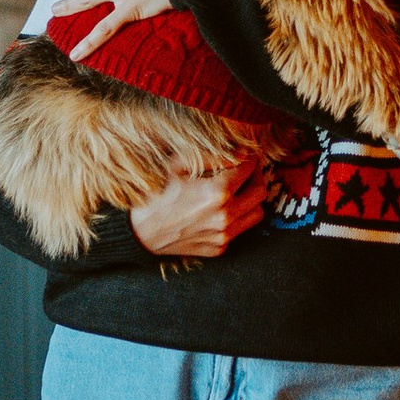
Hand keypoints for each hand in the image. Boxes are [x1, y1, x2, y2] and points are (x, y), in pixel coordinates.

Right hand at [128, 159, 266, 259]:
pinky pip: (239, 229)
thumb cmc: (156, 194)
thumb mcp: (177, 165)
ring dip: (251, 198)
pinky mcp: (219, 248)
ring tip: (238, 189)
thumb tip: (239, 152)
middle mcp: (225, 216)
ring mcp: (223, 235)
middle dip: (256, 175)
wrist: (139, 232)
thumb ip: (212, 156)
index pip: (249, 167)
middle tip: (246, 169)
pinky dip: (236, 217)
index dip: (249, 156)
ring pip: (257, 213)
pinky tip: (219, 209)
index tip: (245, 153)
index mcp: (217, 192)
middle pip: (260, 191)